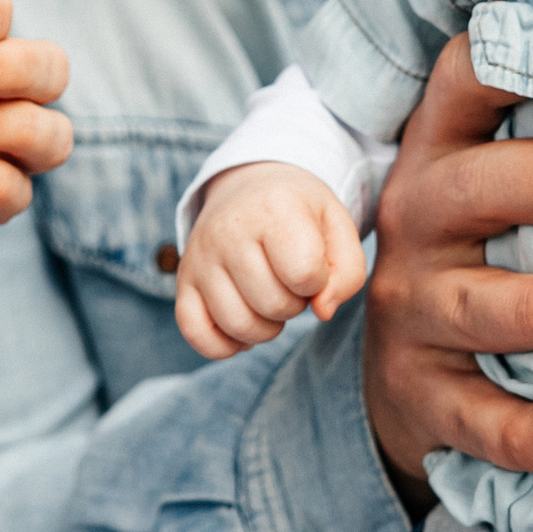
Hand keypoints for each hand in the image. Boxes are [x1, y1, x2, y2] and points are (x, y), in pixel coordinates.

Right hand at [177, 166, 365, 359]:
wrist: (249, 186)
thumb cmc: (299, 212)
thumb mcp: (337, 226)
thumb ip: (348, 272)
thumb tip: (322, 312)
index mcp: (273, 208)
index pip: (305, 275)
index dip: (318, 282)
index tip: (313, 264)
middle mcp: (228, 230)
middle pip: (273, 305)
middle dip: (294, 305)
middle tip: (290, 282)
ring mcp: (199, 257)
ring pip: (238, 325)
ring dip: (266, 327)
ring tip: (270, 299)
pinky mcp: (184, 280)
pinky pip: (195, 333)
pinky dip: (223, 345)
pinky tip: (242, 326)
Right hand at [362, 37, 532, 511]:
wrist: (403, 382)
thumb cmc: (483, 257)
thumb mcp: (494, 190)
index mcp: (439, 156)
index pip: (460, 84)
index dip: (510, 57)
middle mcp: (415, 222)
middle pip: (471, 190)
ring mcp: (410, 311)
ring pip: (473, 306)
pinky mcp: (418, 394)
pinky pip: (471, 414)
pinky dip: (523, 430)